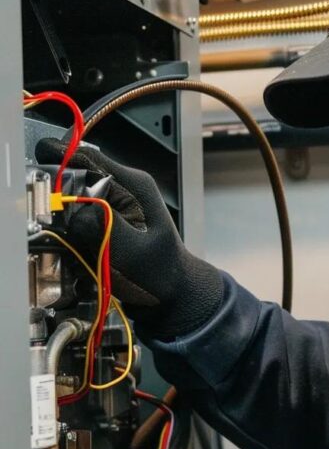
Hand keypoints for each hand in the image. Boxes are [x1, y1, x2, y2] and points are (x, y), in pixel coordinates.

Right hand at [35, 139, 222, 338]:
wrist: (172, 292)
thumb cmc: (159, 273)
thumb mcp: (130, 251)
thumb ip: (102, 225)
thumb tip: (73, 208)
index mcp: (133, 185)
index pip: (89, 157)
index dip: (59, 156)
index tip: (36, 161)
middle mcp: (122, 189)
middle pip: (76, 177)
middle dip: (58, 195)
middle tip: (49, 218)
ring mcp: (114, 204)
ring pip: (74, 199)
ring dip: (65, 219)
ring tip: (72, 243)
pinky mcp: (106, 219)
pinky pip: (79, 218)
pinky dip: (73, 232)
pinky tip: (80, 251)